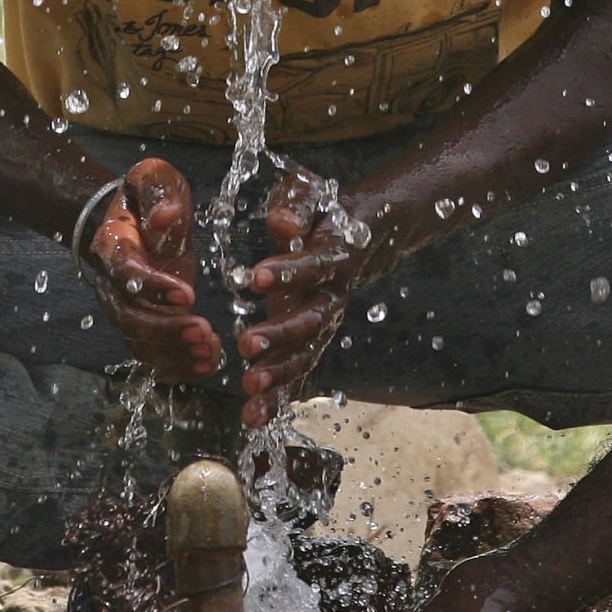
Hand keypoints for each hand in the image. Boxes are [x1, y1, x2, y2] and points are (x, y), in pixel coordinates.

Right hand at [84, 157, 222, 385]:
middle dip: (166, 330)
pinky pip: (152, 354)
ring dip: (175, 352)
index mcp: (113, 244)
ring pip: (140, 343)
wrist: (134, 217)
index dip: (153, 287)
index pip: (125, 272)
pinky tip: (208, 364)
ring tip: (210, 351)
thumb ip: (158, 192)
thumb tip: (165, 216)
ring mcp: (124, 307)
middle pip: (129, 317)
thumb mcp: (154, 178)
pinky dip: (178, 365)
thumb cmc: (148, 197)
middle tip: (203, 331)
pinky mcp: (143, 322)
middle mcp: (112, 283)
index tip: (188, 295)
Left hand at [240, 167, 376, 426]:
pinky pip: (299, 373)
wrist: (362, 235)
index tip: (258, 275)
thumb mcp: (311, 193)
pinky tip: (256, 417)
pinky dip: (280, 397)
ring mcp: (323, 323)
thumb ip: (298, 203)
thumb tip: (282, 220)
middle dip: (281, 336)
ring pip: (306, 356)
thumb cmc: (325, 211)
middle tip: (248, 344)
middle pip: (311, 321)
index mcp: (332, 257)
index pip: (312, 265)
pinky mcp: (312, 340)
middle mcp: (332, 296)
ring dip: (280, 377)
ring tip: (249, 393)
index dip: (289, 271)